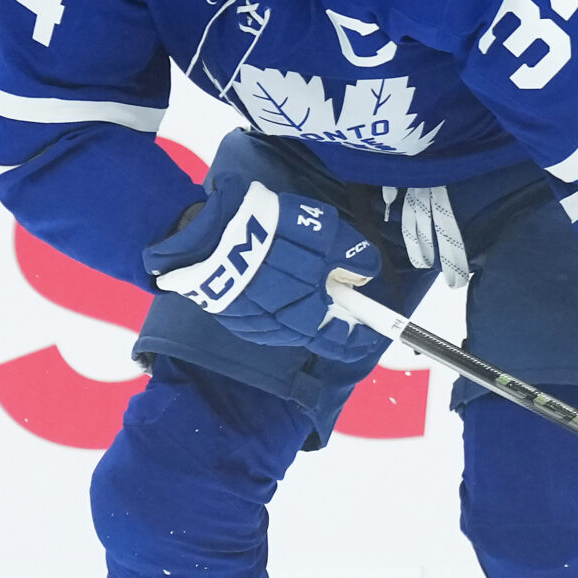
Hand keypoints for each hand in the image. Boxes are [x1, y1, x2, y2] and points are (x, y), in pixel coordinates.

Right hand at [144, 178, 380, 360]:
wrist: (205, 236)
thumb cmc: (274, 237)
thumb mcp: (327, 235)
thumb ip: (354, 258)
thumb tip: (365, 276)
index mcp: (306, 321)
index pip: (341, 342)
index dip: (359, 337)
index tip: (372, 330)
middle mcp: (278, 331)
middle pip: (313, 331)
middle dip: (329, 315)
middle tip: (338, 294)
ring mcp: (250, 324)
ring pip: (287, 323)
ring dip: (300, 307)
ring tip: (303, 279)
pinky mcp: (229, 313)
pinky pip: (261, 313)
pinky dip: (275, 302)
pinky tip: (274, 280)